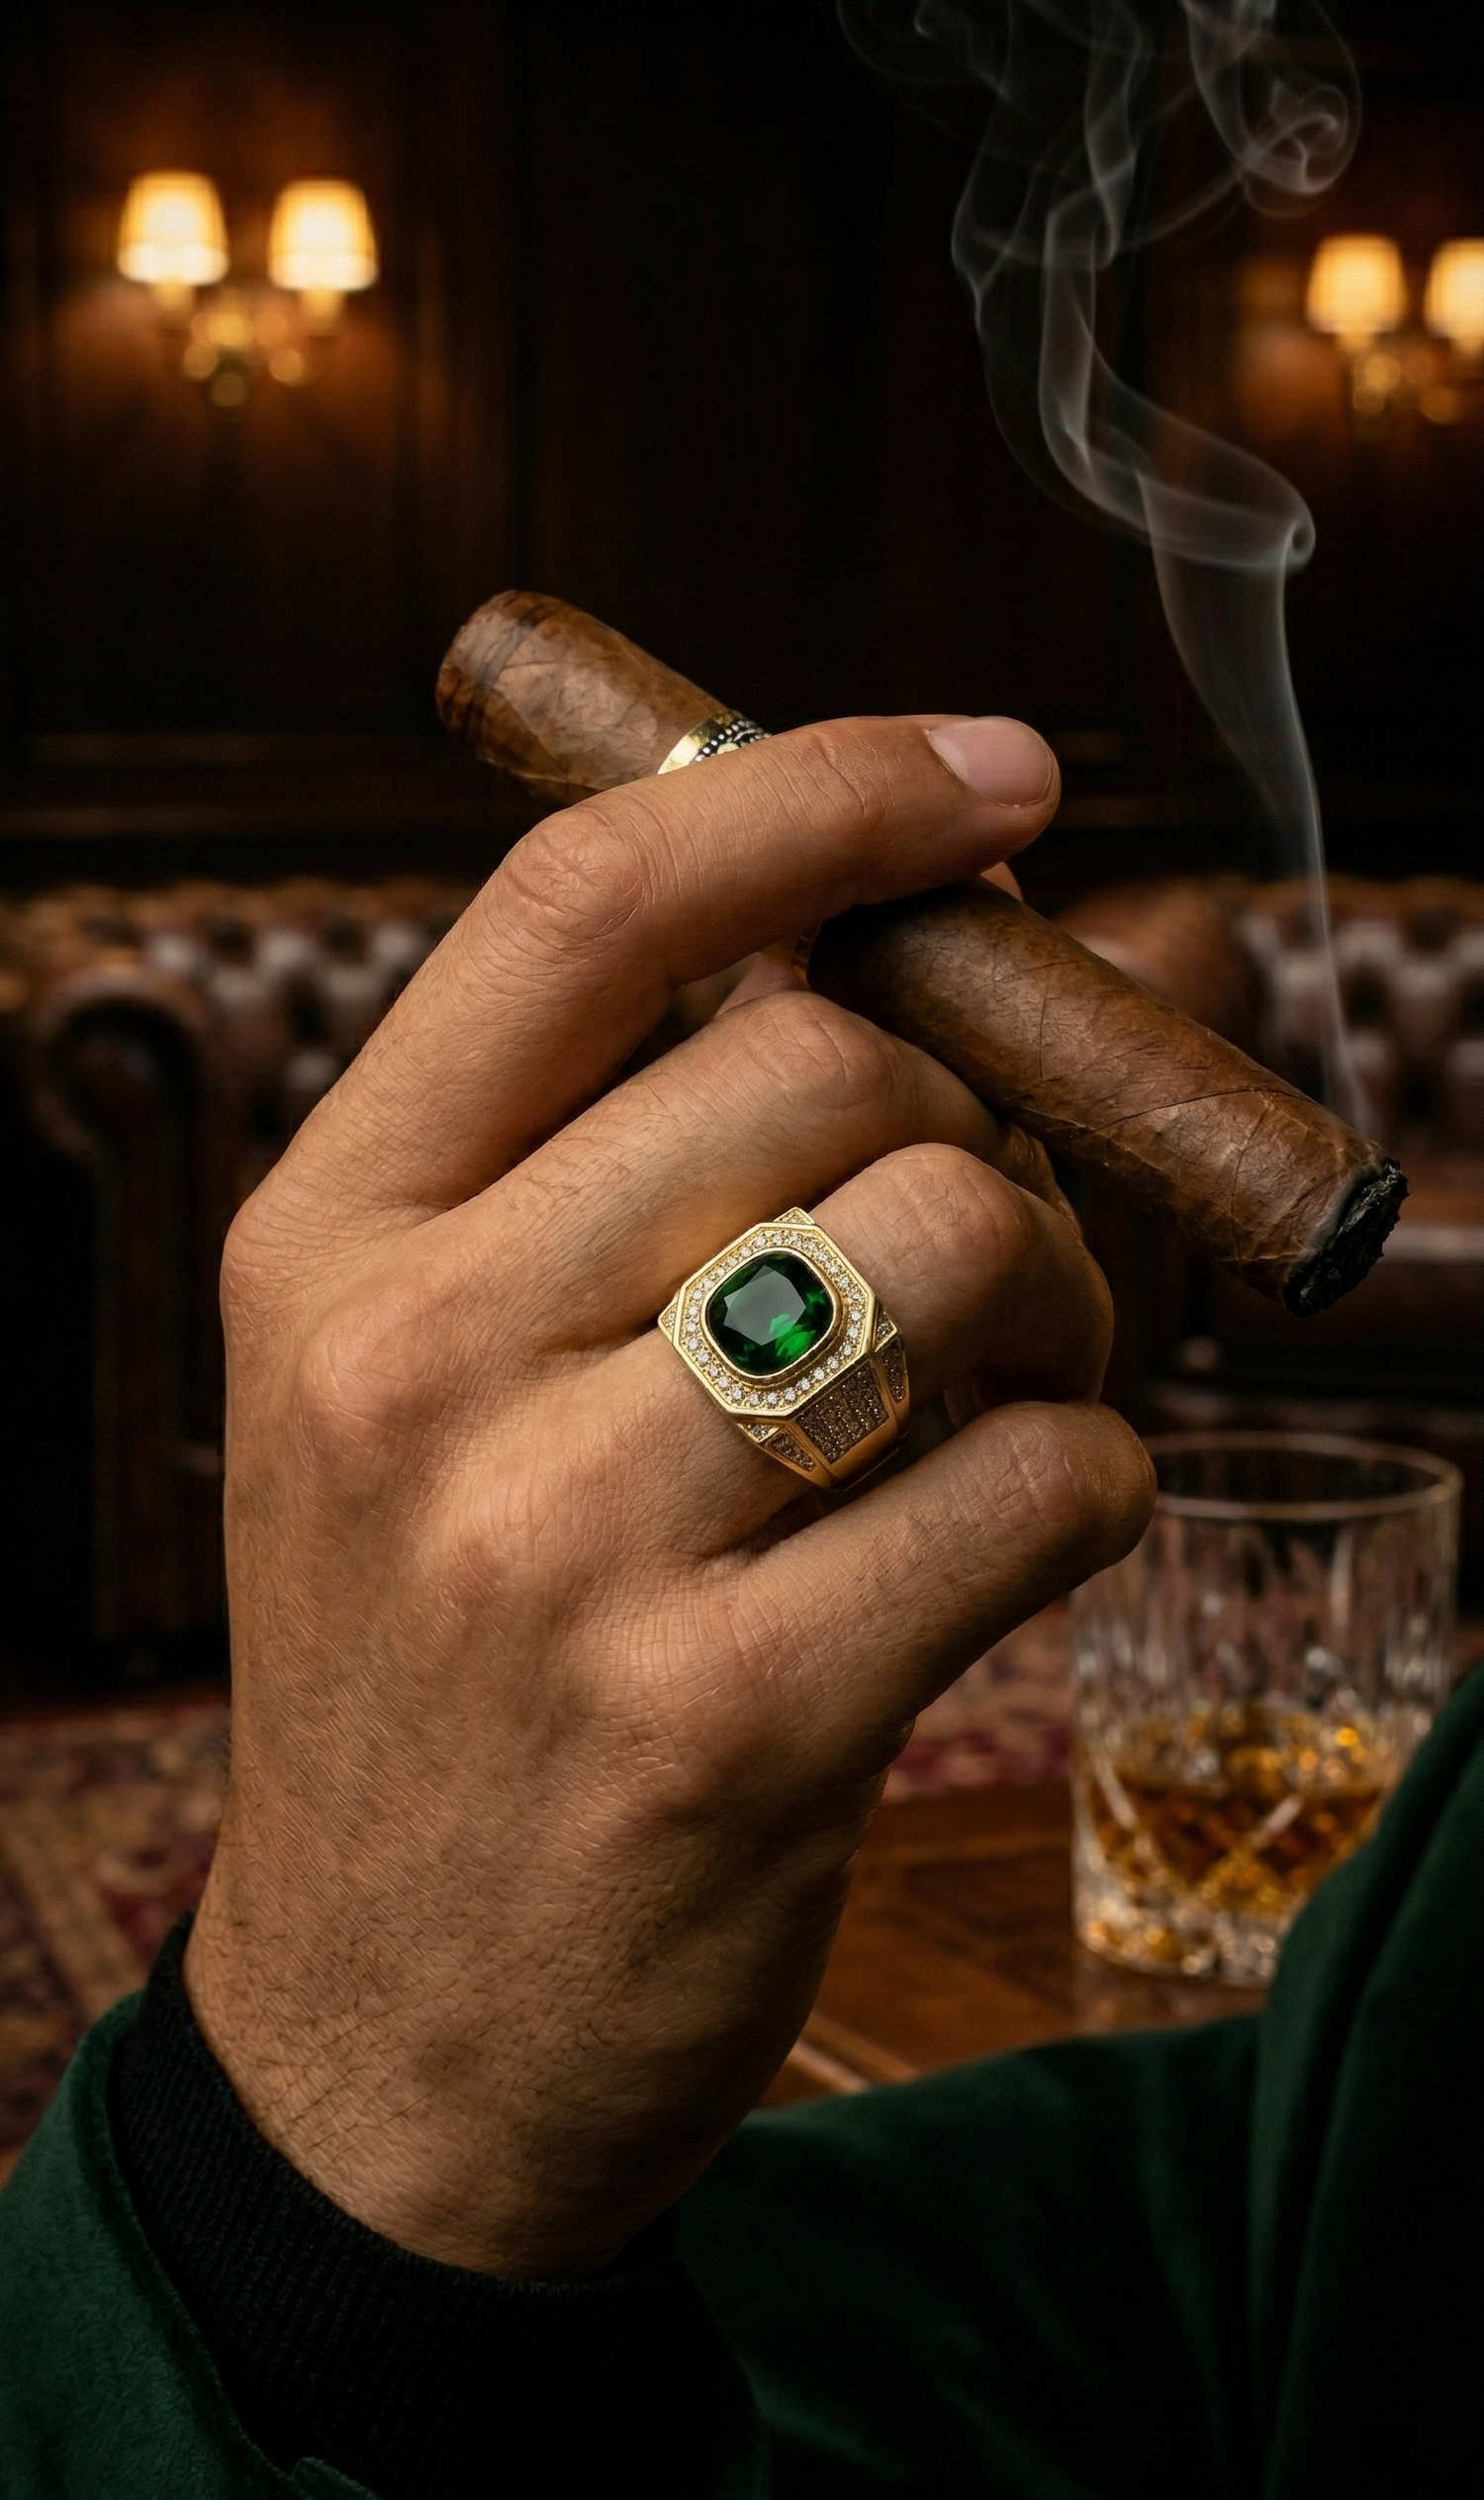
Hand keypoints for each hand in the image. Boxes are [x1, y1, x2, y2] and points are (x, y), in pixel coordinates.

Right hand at [186, 714, 1153, 2274]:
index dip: (819, 791)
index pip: (584, 906)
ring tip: (1004, 1387)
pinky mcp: (732, 1718)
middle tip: (981, 1239)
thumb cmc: (444, 1672)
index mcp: (327, 1242)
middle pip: (827, 1061)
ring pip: (961, 1239)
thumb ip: (630, 1157)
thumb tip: (954, 925)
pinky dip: (1086, 1478)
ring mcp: (561, 1546)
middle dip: (975, 1122)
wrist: (388, 2041)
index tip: (993, 774)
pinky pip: (1043, 1474)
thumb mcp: (436, 1386)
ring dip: (1058, 1301)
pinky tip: (1003, 1535)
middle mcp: (414, 1365)